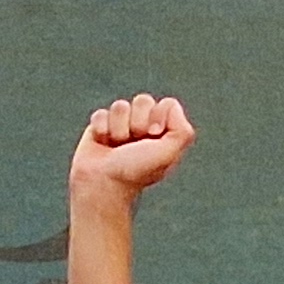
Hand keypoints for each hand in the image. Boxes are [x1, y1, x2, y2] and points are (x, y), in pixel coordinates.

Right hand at [70, 93, 194, 203]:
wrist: (103, 183)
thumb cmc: (136, 172)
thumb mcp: (168, 154)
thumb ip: (182, 132)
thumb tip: (170, 108)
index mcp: (163, 133)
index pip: (167, 104)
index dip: (160, 116)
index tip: (154, 135)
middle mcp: (143, 126)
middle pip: (144, 100)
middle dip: (138, 122)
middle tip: (134, 143)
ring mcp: (121, 125)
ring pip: (121, 106)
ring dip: (118, 129)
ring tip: (116, 146)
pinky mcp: (100, 126)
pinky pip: (101, 114)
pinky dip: (102, 129)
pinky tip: (102, 144)